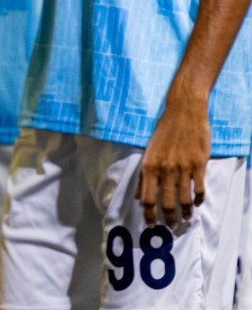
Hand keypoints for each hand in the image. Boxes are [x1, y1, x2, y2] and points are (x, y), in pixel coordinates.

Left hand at [137, 91, 209, 226]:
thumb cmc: (164, 130)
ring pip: (185, 199)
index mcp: (149, 166)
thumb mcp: (149, 151)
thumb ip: (144, 175)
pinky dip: (199, 200)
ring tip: (187, 218)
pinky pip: (200, 189)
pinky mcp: (199, 164)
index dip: (149, 215)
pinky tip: (198, 203)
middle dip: (169, 219)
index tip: (151, 225)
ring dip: (186, 212)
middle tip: (172, 227)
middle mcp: (165, 169)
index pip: (147, 198)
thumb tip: (138, 196)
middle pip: (166, 203)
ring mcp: (183, 168)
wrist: (184, 111)